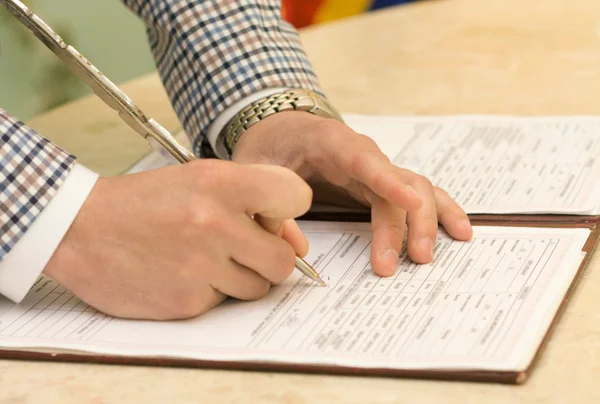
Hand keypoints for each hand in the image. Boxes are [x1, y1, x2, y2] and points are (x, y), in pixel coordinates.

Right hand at [43, 160, 311, 319]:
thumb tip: (297, 245)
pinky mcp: (187, 302)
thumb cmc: (147, 201)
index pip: (296, 195)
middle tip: (241, 247)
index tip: (271, 215)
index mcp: (220, 183)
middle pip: (284, 260)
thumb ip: (254, 205)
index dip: (288, 209)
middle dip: (268, 257)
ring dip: (240, 276)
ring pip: (258, 287)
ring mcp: (201, 267)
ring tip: (204, 257)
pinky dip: (209, 291)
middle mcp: (215, 224)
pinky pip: (223, 302)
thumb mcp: (200, 182)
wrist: (80, 227)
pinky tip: (180, 272)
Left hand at [232, 111, 472, 275]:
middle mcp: (364, 154)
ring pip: (417, 189)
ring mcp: (378, 168)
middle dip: (403, 224)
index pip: (365, 161)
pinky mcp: (384, 183)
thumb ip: (270, 205)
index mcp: (332, 143)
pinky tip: (458, 232)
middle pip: (399, 184)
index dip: (388, 181)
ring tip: (425, 258)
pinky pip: (418, 194)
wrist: (282, 129)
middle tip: (396, 264)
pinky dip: (440, 212)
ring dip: (426, 223)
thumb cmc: (271, 147)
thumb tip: (297, 249)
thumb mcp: (255, 169)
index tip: (409, 203)